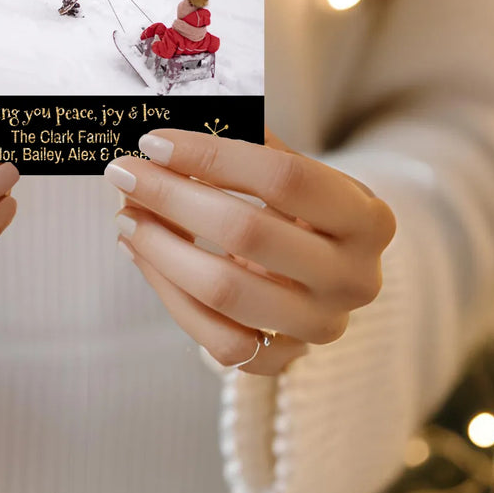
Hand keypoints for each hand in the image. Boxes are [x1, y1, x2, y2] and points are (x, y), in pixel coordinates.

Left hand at [106, 128, 394, 375]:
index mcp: (368, 218)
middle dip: (172, 197)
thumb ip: (248, 149)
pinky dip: (169, 292)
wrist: (327, 270)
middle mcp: (354, 277)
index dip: (212, 157)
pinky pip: (214, 337)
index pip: (284, 178)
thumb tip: (172, 134)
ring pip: (224, 292)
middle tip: (126, 175)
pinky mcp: (285, 358)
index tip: (156, 142)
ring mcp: (321, 325)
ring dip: (160, 248)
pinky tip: (142, 254)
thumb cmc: (303, 210)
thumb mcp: (296, 171)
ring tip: (126, 216)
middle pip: (247, 233)